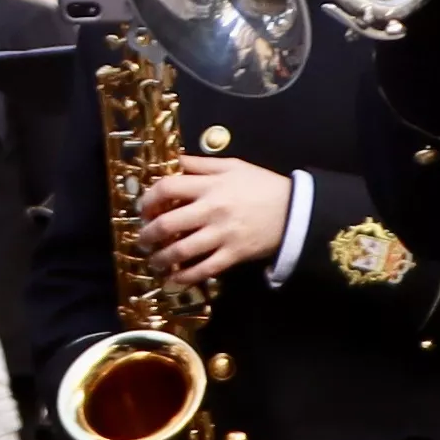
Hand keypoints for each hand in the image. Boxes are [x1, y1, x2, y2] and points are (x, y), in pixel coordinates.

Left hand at [134, 157, 292, 281]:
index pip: (167, 189)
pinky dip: (185, 276)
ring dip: (161, 258)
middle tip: (143, 239)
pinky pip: (204, 269)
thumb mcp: (232, 166)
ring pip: (182, 250)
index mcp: (210, 186)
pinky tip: (174, 278)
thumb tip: (174, 161)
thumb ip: (201, 164)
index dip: (148, 199)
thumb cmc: (262, 185)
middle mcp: (212, 210)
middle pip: (168, 223)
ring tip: (153, 260)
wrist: (296, 210)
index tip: (144, 208)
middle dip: (148, 234)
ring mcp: (222, 235)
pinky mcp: (234, 255)